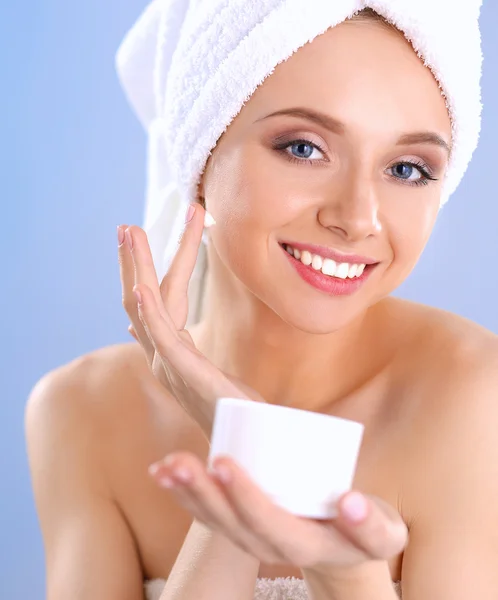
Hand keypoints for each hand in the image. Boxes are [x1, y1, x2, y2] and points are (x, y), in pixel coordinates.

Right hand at [118, 203, 264, 439]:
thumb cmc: (235, 410)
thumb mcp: (207, 372)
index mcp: (172, 351)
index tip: (143, 238)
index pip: (157, 300)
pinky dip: (149, 312)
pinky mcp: (184, 374)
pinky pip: (162, 338)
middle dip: (135, 260)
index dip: (150, 267)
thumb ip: (181, 349)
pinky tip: (140, 287)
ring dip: (138, 269)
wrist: (251, 442)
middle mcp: (164, 356)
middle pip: (142, 299)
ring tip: (129, 232)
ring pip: (146, 308)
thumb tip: (151, 330)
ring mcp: (170, 366)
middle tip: (127, 225)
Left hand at [149, 451, 408, 575]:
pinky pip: (208, 513)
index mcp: (305, 544)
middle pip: (231, 524)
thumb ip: (374, 524)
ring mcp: (251, 537)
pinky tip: (162, 472)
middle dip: (203, 492)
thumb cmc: (363, 532)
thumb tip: (351, 501)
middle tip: (179, 462)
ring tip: (163, 467)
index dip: (246, 497)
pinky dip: (184, 494)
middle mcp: (270, 546)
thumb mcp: (384, 532)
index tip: (225, 462)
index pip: (271, 525)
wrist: (342, 547)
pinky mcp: (240, 524)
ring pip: (214, 520)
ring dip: (186, 493)